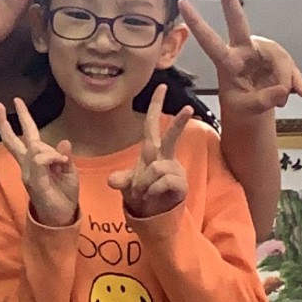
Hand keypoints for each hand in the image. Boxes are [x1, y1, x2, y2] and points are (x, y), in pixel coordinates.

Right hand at [0, 99, 78, 226]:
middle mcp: (28, 165)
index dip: (23, 117)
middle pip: (15, 139)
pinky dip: (51, 157)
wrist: (61, 218)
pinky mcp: (34, 182)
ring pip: (35, 148)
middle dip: (6, 121)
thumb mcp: (69, 172)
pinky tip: (60, 162)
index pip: (26, 134)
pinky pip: (39, 160)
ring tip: (62, 162)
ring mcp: (29, 173)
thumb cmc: (64, 194)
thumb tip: (64, 141)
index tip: (16, 101)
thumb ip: (64, 157)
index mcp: (35, 160)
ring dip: (50, 150)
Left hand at [108, 85, 192, 217]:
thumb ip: (120, 180)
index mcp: (152, 150)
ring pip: (156, 168)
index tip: (161, 85)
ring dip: (144, 183)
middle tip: (189, 108)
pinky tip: (154, 197)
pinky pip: (161, 182)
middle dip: (180, 122)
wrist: (153, 215)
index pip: (152, 122)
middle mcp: (165, 156)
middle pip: (171, 136)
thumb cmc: (142, 192)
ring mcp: (174, 170)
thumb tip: (112, 181)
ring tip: (144, 192)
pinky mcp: (181, 184)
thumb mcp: (127, 185)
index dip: (156, 105)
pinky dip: (153, 192)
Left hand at [179, 0, 301, 114]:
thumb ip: (264, 100)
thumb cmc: (242, 106)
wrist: (254, 111)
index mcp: (226, 62)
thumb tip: (282, 89)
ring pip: (279, 58)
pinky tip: (301, 93)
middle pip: (237, 21)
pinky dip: (296, 82)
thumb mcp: (248, 109)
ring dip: (285, 81)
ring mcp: (260, 50)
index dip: (197, 23)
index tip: (182, 3)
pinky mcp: (277, 57)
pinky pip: (291, 67)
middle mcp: (242, 50)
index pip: (210, 41)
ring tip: (282, 101)